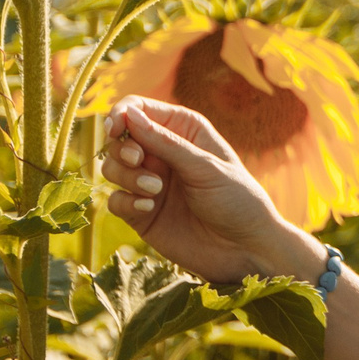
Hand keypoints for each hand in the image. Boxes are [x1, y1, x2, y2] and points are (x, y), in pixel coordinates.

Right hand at [100, 96, 301, 283]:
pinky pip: (115, 200)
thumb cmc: (237, 200)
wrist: (245, 250)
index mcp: (183, 130)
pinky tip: (149, 208)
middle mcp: (163, 153)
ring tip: (156, 191)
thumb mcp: (205, 167)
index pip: (138, 109)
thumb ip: (165, 143)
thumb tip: (128, 114)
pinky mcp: (142, 213)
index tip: (115, 129)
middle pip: (119, 139)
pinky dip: (126, 201)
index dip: (121, 115)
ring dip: (126, 176)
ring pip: (112, 168)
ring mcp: (150, 183)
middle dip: (121, 148)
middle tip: (138, 160)